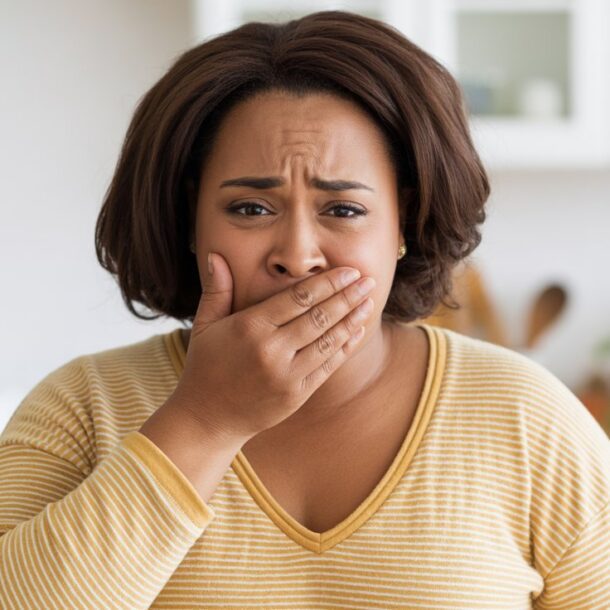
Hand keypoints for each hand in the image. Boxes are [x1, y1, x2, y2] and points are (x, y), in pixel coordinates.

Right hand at [169, 252, 375, 441]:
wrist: (208, 419)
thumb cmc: (205, 367)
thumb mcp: (204, 326)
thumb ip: (216, 290)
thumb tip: (216, 255)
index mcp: (250, 327)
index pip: (298, 298)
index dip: (327, 283)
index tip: (348, 271)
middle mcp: (271, 350)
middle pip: (319, 317)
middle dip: (348, 297)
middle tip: (368, 280)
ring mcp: (287, 375)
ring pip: (328, 341)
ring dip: (352, 320)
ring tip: (369, 302)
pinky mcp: (297, 394)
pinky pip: (328, 367)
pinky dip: (345, 347)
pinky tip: (357, 332)